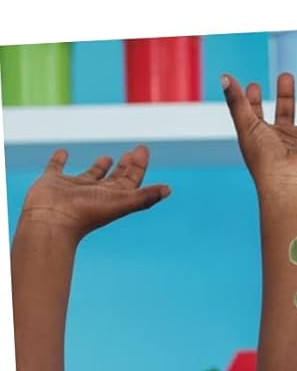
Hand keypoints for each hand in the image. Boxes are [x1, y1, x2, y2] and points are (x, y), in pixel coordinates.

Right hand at [18, 147, 168, 241]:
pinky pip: (57, 167)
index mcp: (114, 198)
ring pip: (91, 175)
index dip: (139, 166)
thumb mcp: (122, 201)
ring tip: (107, 157)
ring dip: (100, 167)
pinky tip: (64, 152)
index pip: (132, 180)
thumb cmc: (88, 212)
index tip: (143, 149)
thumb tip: (169, 189)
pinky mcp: (54, 182)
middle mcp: (97, 193)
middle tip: (132, 153)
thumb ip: (145, 196)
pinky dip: (60, 160)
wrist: (53, 220)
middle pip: (116, 178)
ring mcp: (75, 188)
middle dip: (125, 166)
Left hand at [222, 71, 296, 196]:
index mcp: (263, 136)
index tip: (255, 86)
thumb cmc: (264, 161)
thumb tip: (225, 77)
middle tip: (286, 77)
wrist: (288, 183)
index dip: (255, 100)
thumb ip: (236, 100)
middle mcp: (285, 139)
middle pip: (286, 111)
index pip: (258, 114)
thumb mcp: (246, 124)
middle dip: (285, 94)